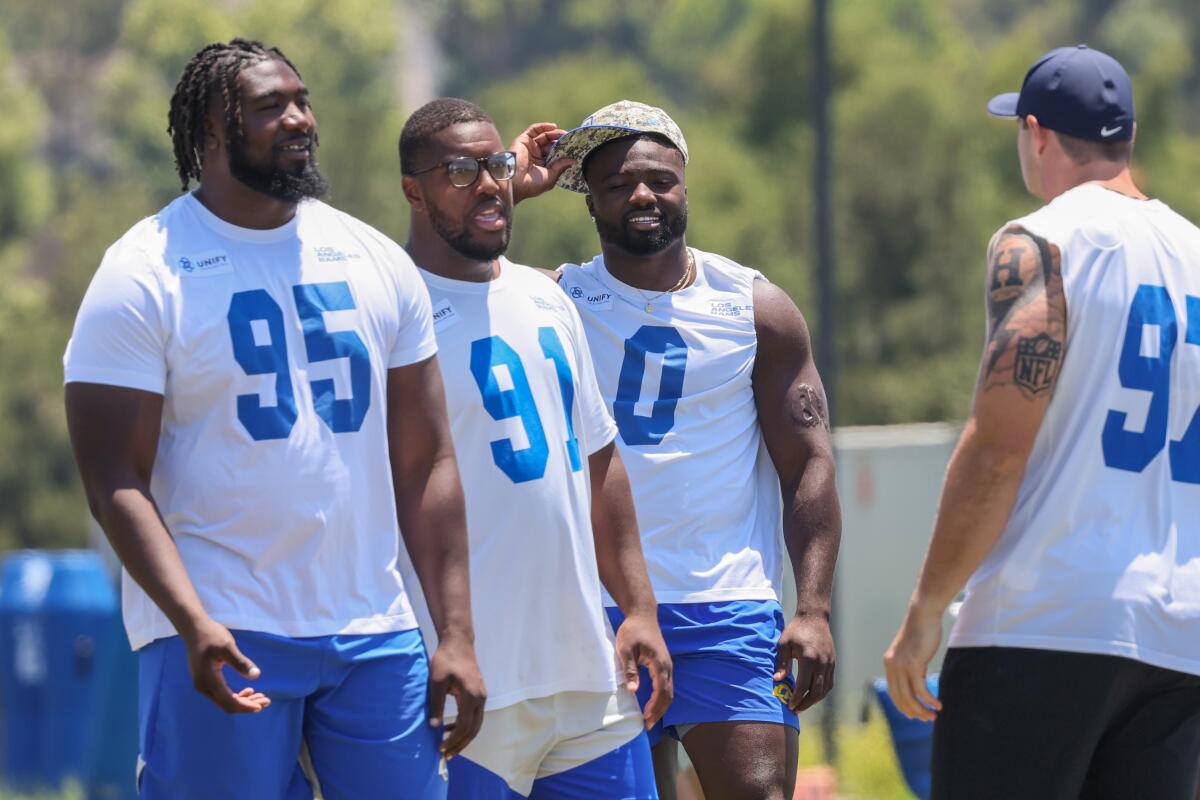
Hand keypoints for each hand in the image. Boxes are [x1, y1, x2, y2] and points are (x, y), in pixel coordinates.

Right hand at [179, 617, 269, 713]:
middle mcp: (203, 687)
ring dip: (243, 701)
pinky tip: (248, 690)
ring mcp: (202, 685)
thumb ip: (240, 663)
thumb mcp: (228, 647)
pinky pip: (221, 695)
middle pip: (227, 705)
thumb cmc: (211, 635)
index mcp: (208, 681)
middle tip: (266, 700)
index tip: (262, 705)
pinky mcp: (204, 680)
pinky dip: (235, 695)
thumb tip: (256, 676)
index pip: (229, 702)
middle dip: (247, 705)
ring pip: (224, 701)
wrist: (194, 629)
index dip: (246, 706)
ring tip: (260, 696)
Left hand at [427, 635, 485, 758]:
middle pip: (473, 729)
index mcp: (471, 696)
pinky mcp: (478, 694)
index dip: (453, 740)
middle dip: (460, 744)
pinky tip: (450, 728)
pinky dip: (465, 726)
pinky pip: (474, 716)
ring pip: (476, 724)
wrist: (458, 642)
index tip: (440, 748)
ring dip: (463, 737)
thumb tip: (434, 727)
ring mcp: (481, 696)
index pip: (464, 726)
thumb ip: (436, 705)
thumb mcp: (437, 682)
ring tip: (448, 746)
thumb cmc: (445, 660)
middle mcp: (480, 698)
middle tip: (446, 755)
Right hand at [510, 122, 572, 203]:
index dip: (564, 150)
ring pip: (544, 136)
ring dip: (555, 133)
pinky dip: (543, 126)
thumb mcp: (550, 177)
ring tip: (564, 134)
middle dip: (560, 141)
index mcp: (542, 166)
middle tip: (570, 139)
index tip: (574, 147)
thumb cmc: (531, 184)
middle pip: (550, 144)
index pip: (555, 154)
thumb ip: (560, 167)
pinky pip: (534, 130)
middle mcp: (536, 156)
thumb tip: (573, 161)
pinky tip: (554, 127)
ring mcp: (529, 147)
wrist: (514, 182)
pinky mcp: (523, 140)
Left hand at [614, 611, 672, 728]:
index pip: (661, 691)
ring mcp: (667, 665)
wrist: (642, 615)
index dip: (655, 708)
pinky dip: (662, 698)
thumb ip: (630, 669)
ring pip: (669, 691)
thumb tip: (634, 690)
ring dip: (661, 706)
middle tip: (648, 725)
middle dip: (659, 711)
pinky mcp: (663, 664)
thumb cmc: (632, 630)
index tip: (646, 720)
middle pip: (668, 695)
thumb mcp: (626, 649)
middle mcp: (667, 666)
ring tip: (649, 718)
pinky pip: (666, 685)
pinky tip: (653, 704)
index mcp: (659, 663)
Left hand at [775, 613, 835, 711]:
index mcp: (808, 658)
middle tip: (795, 710)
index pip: (803, 686)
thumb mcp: (784, 644)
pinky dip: (822, 692)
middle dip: (805, 703)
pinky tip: (812, 695)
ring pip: (825, 689)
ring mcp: (830, 663)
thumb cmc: (796, 630)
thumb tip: (777, 681)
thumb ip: (781, 663)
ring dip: (814, 700)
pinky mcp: (833, 663)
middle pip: (816, 692)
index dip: (796, 698)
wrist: (814, 617)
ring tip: (803, 704)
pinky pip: (830, 683)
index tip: (789, 706)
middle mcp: (822, 663)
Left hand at [883, 603, 943, 721]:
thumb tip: (920, 685)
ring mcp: (901, 665)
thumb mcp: (915, 654)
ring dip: (922, 709)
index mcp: (890, 663)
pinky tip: (938, 705)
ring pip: (909, 697)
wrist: (923, 614)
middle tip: (928, 719)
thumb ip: (914, 668)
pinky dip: (929, 700)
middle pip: (900, 698)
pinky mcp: (913, 664)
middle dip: (914, 712)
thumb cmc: (922, 632)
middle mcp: (892, 665)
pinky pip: (920, 690)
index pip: (893, 692)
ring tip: (934, 715)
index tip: (915, 715)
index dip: (903, 706)